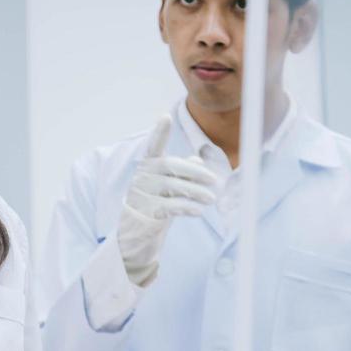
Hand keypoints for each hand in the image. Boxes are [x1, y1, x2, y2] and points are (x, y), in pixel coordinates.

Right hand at [117, 115, 218, 286]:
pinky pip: (170, 206)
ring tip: (212, 198)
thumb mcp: (168, 186)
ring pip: (172, 186)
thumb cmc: (155, 203)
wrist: (136, 233)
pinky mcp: (146, 212)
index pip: (153, 145)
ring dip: (196, 192)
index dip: (159, 132)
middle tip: (214, 180)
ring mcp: (142, 193)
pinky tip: (199, 211)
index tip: (165, 117)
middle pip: (170, 166)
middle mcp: (142, 176)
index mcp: (148, 165)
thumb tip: (197, 158)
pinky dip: (187, 207)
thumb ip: (181, 172)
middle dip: (194, 172)